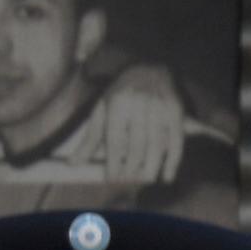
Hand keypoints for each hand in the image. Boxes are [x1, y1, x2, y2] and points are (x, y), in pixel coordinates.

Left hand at [71, 71, 195, 172]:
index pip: (116, 139)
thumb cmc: (121, 93)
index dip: (114, 162)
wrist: (149, 68)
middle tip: (127, 181)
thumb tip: (74, 163)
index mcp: (118, 102)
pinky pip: (176, 142)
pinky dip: (172, 162)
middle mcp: (140, 103)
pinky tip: (166, 177)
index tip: (112, 178)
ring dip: (150, 168)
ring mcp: (160, 108)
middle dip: (131, 168)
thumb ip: (91, 138)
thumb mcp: (102, 109)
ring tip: (143, 180)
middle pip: (137, 145)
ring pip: (157, 146)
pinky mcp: (176, 112)